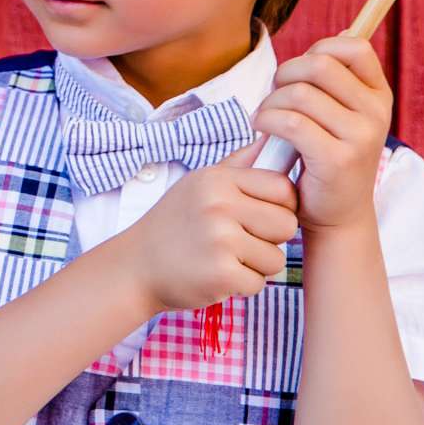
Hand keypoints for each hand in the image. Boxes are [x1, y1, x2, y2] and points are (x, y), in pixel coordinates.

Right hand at [118, 144, 300, 312]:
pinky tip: (217, 275)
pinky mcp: (222, 274)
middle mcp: (218, 205)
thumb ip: (238, 165)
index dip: (279, 205)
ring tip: (224, 258)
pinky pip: (260, 283)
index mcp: (217, 180)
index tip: (259, 215)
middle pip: (287, 224)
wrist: (136, 265)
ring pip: (277, 258)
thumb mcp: (198, 185)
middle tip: (239, 241)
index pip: (282, 188)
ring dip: (256, 265)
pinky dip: (242, 286)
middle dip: (271, 238)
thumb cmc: (174, 224)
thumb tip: (271, 138)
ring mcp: (220, 239)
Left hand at [253, 34, 390, 232]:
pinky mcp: (337, 159)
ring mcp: (361, 137)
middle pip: (319, 64)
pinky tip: (262, 129)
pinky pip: (290, 122)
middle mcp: (376, 113)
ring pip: (300, 93)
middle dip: (285, 75)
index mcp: (378, 96)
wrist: (334, 215)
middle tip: (276, 97)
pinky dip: (266, 120)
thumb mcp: (341, 113)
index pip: (355, 47)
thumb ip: (338, 78)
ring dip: (271, 102)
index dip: (320, 49)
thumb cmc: (324, 155)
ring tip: (266, 118)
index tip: (302, 73)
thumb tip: (345, 30)